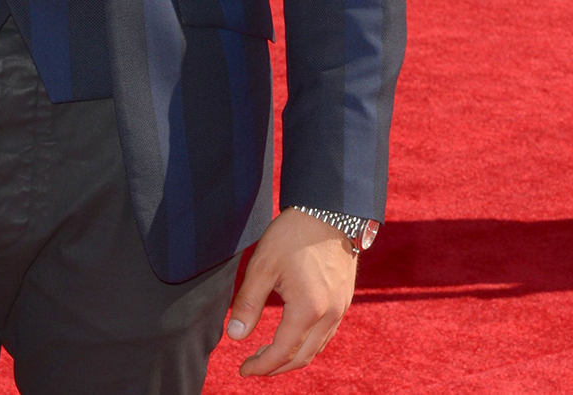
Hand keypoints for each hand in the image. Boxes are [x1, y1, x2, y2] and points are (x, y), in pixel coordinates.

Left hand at [226, 207, 357, 376]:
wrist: (329, 209)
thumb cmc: (293, 233)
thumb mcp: (263, 264)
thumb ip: (248, 303)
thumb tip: (235, 336)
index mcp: (308, 310)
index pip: (282, 352)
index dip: (261, 366)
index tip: (243, 370)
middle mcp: (330, 315)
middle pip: (302, 357)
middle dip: (276, 367)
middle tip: (253, 366)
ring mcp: (341, 307)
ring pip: (317, 348)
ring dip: (293, 357)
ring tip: (269, 354)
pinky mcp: (344, 298)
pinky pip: (326, 333)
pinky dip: (308, 343)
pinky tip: (292, 334)